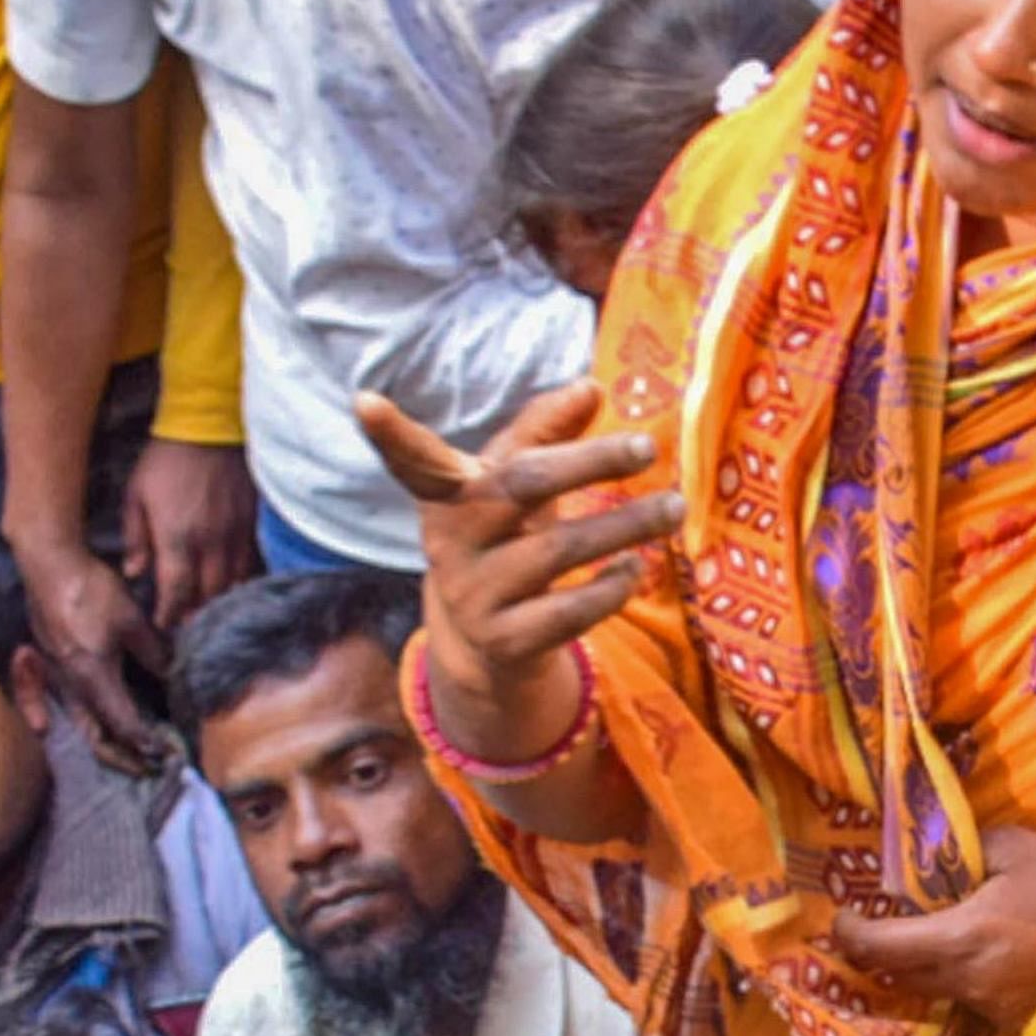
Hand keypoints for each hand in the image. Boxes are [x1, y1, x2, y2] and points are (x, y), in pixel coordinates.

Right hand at [18, 534, 175, 773]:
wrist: (49, 565)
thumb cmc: (91, 589)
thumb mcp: (132, 621)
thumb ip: (154, 653)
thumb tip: (176, 676)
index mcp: (93, 676)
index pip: (124, 724)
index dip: (148, 744)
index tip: (170, 755)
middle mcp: (72, 685)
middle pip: (97, 738)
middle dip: (124, 758)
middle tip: (152, 768)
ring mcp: (58, 678)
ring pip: (81, 726)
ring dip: (106, 746)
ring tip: (132, 755)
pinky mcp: (53, 667)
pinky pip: (65, 708)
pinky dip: (81, 726)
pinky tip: (80, 729)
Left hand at [121, 438, 257, 633]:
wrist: (209, 427)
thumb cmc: (165, 460)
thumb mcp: (136, 495)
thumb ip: (135, 538)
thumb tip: (134, 571)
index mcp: (177, 538)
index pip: (176, 591)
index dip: (170, 614)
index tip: (164, 624)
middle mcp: (210, 542)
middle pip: (207, 594)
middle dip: (196, 614)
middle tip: (187, 626)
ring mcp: (236, 534)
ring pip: (233, 583)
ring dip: (220, 601)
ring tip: (210, 612)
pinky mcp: (253, 523)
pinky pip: (251, 562)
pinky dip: (241, 580)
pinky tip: (234, 586)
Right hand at [359, 385, 681, 764]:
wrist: (484, 649)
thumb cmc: (505, 540)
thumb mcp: (513, 486)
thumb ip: (545, 434)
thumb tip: (589, 386)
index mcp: (449, 495)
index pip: (417, 460)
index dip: (390, 435)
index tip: (363, 402)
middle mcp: (452, 542)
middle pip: (521, 486)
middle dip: (588, 461)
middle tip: (647, 445)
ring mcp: (473, 595)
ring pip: (556, 551)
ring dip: (623, 526)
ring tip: (672, 508)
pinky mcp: (504, 643)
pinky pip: (566, 611)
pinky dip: (609, 588)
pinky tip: (636, 568)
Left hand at [828, 824, 1035, 1032]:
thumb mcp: (1019, 847)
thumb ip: (966, 851)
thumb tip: (935, 857)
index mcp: (961, 939)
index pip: (878, 948)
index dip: (849, 934)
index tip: (841, 919)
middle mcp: (971, 985)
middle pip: (902, 977)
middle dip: (888, 951)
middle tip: (889, 923)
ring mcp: (998, 1011)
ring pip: (946, 989)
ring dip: (942, 963)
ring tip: (967, 930)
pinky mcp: (1023, 1025)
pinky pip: (983, 1000)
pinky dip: (982, 978)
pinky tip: (1009, 955)